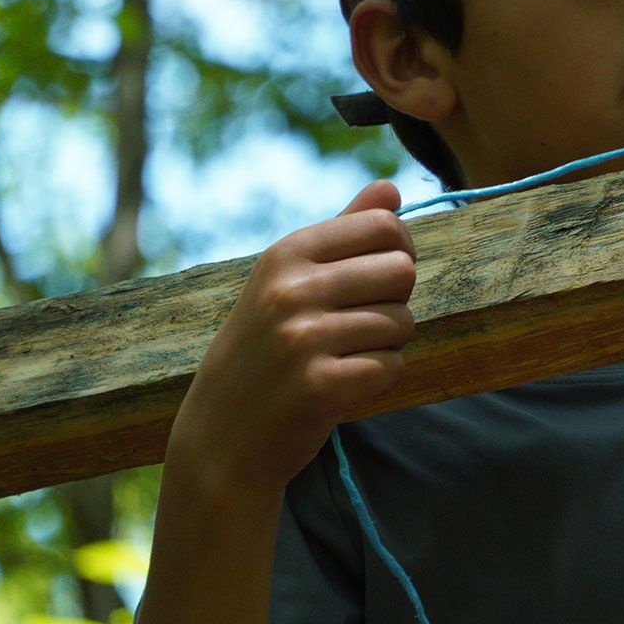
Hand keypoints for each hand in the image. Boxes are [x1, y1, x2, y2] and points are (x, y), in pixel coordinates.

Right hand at [165, 180, 416, 498]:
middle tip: (357, 325)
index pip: (385, 225)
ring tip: (341, 358)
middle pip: (402, 271)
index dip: (399, 252)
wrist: (220, 437)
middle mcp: (292, 289)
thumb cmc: (265, 349)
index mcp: (286, 253)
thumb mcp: (289, 280)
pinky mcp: (321, 386)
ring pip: (402, 323)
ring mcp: (304, 339)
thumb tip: (391, 186)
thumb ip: (344, 231)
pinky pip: (392, 367)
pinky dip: (379, 380)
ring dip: (385, 345)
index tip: (378, 278)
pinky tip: (342, 386)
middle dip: (395, 301)